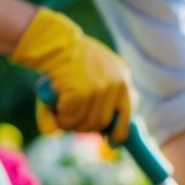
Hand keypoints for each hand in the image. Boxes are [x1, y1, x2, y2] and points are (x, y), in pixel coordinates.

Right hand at [10, 7, 131, 141]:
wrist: (55, 43)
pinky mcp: (82, 92)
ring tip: (60, 112)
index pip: (128, 114)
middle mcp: (117, 84)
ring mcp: (101, 89)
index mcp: (124, 79)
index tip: (112, 140)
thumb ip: (101, 102)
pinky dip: (60, 118)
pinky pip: (71, 118)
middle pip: (103, 123)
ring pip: (87, 123)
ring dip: (70, 124)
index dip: (119, 131)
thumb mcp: (96, 75)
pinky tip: (55, 108)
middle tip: (70, 119)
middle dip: (85, 127)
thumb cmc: (72, 62)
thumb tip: (108, 140)